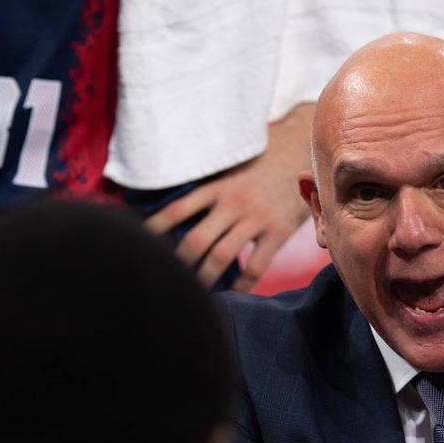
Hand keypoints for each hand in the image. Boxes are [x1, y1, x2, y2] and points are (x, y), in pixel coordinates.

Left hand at [144, 103, 314, 290]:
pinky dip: (243, 285)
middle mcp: (233, 203)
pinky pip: (256, 266)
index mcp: (217, 186)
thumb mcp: (232, 163)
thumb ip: (210, 185)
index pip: (177, 210)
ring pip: (222, 257)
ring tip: (193, 296)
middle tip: (166, 281)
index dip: (155, 229)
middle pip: (196, 240)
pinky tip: (234, 294)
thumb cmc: (265, 155)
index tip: (139, 244)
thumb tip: (182, 204)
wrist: (304, 146)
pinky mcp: (278, 231)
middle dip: (178, 265)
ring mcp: (255, 218)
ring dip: (205, 280)